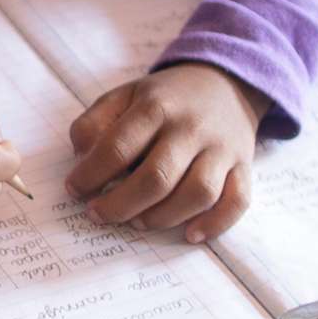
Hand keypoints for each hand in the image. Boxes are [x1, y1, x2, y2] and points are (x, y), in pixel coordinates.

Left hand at [65, 64, 268, 242]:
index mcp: (156, 107)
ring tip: (138, 222)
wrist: (224, 83)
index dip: (90, 175)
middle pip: (157, 178)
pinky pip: (237, 201)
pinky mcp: (243, 167)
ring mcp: (221, 149)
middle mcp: (191, 128)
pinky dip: (215, 224)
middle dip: (121, 205)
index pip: (118, 148)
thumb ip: (95, 123)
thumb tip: (80, 158)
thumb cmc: (165, 99)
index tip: (74, 190)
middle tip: (99, 214)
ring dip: (163, 217)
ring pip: (198, 193)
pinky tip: (190, 235)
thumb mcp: (124, 95)